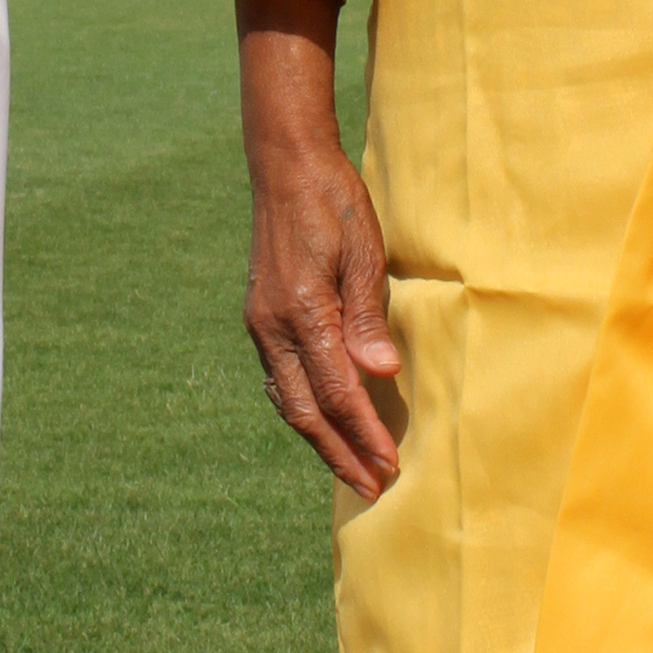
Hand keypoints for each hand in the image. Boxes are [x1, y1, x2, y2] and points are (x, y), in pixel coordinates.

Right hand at [236, 0, 400, 494]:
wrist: (285, 165)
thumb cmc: (334, 201)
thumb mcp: (362, 251)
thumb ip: (366, 315)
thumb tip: (379, 375)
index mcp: (300, 311)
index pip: (335, 391)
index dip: (364, 432)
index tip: (390, 463)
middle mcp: (272, 325)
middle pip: (304, 410)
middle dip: (340, 453)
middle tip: (373, 488)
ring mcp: (261, 323)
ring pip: (286, 400)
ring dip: (320, 439)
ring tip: (352, 468)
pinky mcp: (262, 317)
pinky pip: (279, 379)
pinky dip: (301, 410)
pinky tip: (323, 423)